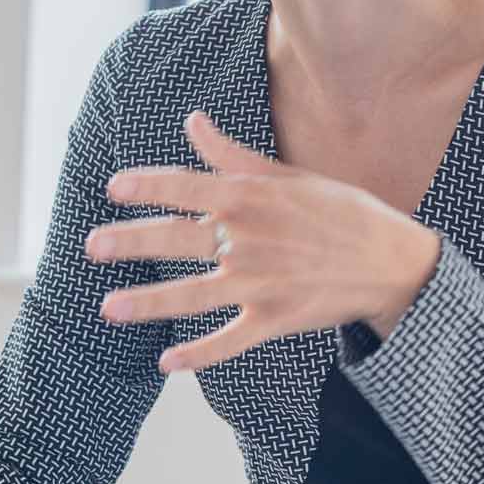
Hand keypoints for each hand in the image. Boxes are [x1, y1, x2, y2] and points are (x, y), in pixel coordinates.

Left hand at [86, 111, 442, 372]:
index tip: (114, 187)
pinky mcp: (274, 319)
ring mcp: (260, 283)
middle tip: (92, 246)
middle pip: (178, 240)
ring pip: (193, 296)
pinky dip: (198, 355)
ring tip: (109, 308)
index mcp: (251, 197)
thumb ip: (232, 155)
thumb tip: (193, 120)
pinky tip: (166, 363)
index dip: (149, 186)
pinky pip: (229, 341)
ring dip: (149, 302)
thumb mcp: (287, 176)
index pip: (188, 187)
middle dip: (132, 242)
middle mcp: (249, 239)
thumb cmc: (339, 211)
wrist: (391, 261)